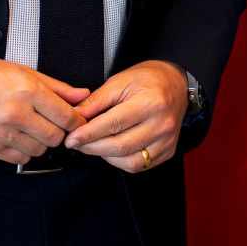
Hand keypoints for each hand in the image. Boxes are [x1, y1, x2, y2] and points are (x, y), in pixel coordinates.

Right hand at [0, 58, 89, 165]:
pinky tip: (19, 137)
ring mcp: (3, 133)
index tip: (75, 120)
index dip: (76, 120)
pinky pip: (21, 159)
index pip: (66, 116)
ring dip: (40, 142)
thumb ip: (57, 88)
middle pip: (55, 137)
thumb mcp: (26, 73)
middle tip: (51, 123)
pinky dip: (24, 151)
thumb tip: (82, 95)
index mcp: (28, 91)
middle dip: (58, 131)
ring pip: (39, 150)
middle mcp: (16, 113)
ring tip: (32, 128)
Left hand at [66, 60, 186, 172]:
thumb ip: (96, 101)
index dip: (88, 134)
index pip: (113, 124)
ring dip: (105, 156)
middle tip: (76, 143)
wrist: (176, 84)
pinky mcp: (168, 151)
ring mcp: (167, 141)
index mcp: (151, 103)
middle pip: (120, 146)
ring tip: (93, 144)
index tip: (71, 138)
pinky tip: (111, 149)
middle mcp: (162, 125)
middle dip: (92, 147)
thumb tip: (75, 117)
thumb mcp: (119, 81)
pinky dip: (120, 161)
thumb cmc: (147, 79)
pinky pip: (139, 166)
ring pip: (129, 161)